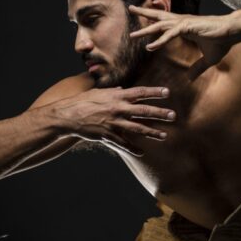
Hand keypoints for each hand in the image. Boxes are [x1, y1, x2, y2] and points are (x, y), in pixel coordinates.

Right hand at [54, 86, 174, 156]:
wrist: (67, 116)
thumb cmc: (82, 101)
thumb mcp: (98, 92)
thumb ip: (112, 91)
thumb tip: (121, 88)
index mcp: (117, 96)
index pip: (140, 92)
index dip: (154, 92)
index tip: (167, 92)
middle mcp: (118, 108)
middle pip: (143, 110)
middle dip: (160, 113)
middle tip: (173, 115)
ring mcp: (114, 122)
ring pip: (138, 128)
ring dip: (152, 132)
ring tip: (164, 136)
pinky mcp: (108, 135)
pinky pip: (124, 143)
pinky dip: (133, 148)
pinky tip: (142, 152)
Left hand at [128, 5, 233, 79]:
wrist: (232, 33)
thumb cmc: (222, 42)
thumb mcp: (208, 59)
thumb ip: (198, 68)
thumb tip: (189, 78)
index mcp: (184, 26)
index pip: (165, 22)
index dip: (153, 22)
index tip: (143, 23)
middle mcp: (182, 22)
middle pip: (158, 17)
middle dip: (143, 13)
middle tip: (130, 8)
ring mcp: (184, 23)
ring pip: (160, 25)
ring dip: (145, 30)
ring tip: (132, 35)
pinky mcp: (188, 27)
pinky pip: (170, 34)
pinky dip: (159, 41)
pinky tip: (150, 47)